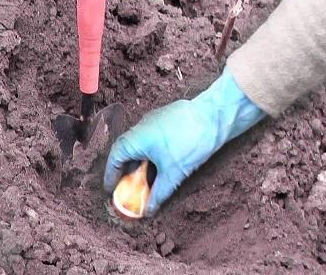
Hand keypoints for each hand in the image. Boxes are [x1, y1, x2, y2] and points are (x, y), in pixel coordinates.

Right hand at [103, 68, 264, 215]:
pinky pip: (148, 138)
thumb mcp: (173, 173)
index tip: (111, 190)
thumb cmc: (190, 141)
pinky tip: (160, 164)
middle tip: (129, 189)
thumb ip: (158, 193)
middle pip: (124, 152)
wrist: (214, 116)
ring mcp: (151, 121)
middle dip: (126, 172)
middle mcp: (138, 128)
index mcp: (134, 140)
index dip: (111, 176)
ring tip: (145, 179)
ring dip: (139, 163)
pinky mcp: (163, 119)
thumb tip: (149, 210)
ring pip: (138, 145)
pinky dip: (149, 153)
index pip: (114, 159)